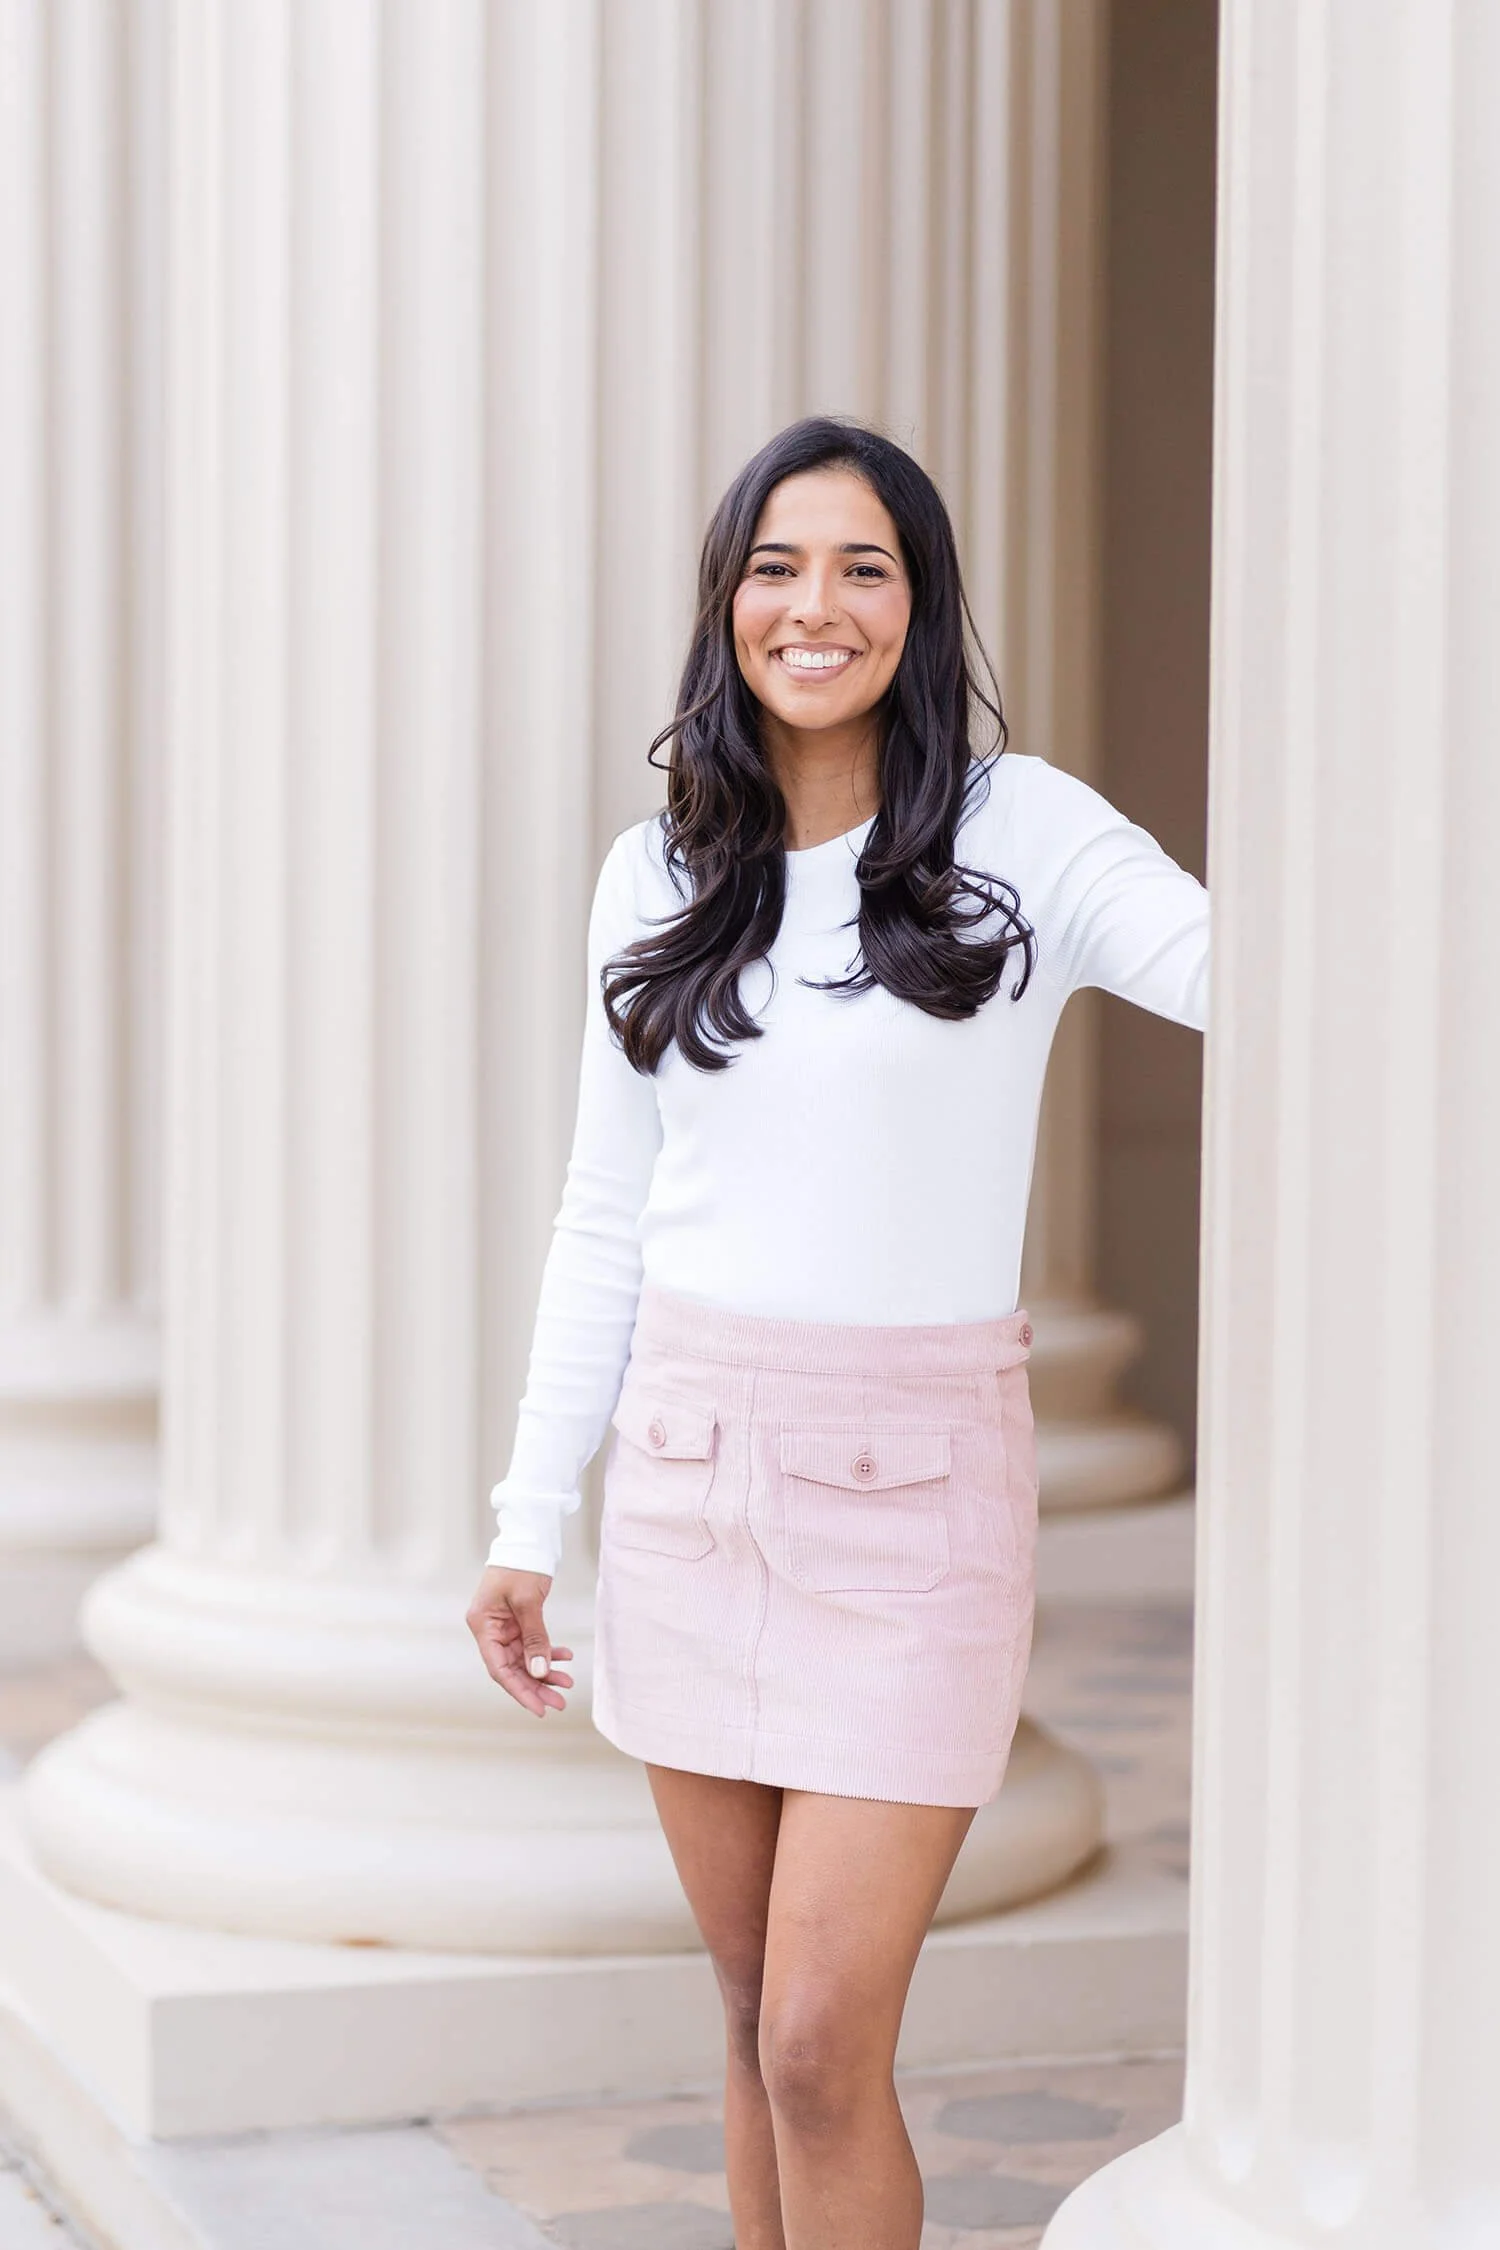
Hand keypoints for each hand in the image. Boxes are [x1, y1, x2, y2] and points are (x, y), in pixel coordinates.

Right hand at [466, 1566, 573, 1716]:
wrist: (529, 1538)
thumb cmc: (522, 1565)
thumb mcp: (528, 1602)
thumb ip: (534, 1638)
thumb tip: (539, 1672)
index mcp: (482, 1625)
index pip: (499, 1668)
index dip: (520, 1690)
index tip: (540, 1708)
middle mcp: (489, 1629)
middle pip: (512, 1668)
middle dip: (536, 1687)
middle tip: (559, 1703)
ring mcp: (503, 1626)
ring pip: (524, 1659)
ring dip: (545, 1671)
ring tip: (567, 1683)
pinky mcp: (517, 1621)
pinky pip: (532, 1645)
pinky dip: (547, 1652)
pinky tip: (565, 1656)